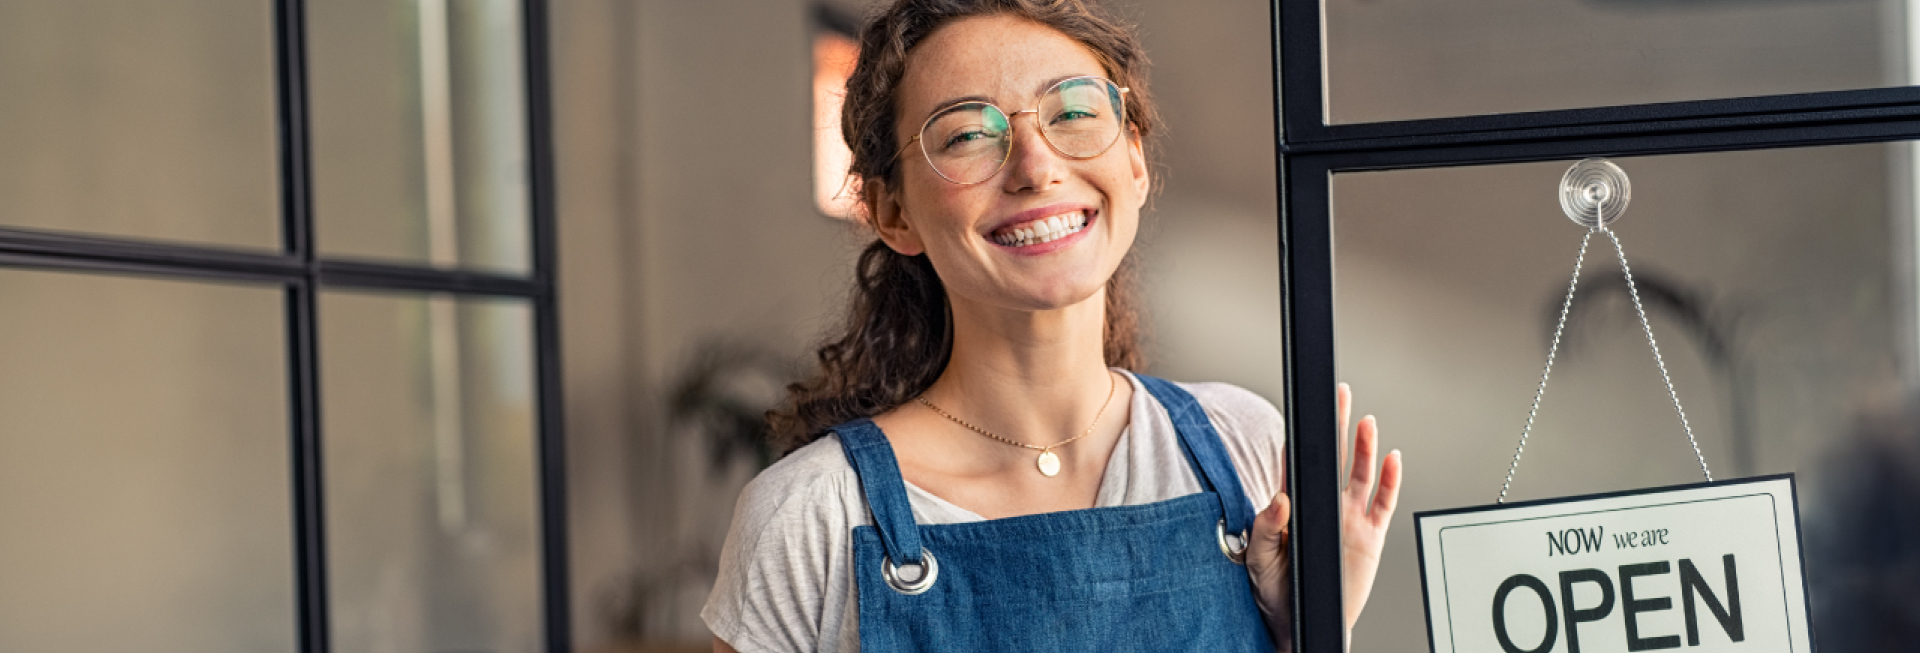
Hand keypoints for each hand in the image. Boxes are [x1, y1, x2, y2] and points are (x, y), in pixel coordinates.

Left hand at [1248, 383, 1403, 645]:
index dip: (1303, 436)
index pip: (1298, 463)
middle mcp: (1324, 507)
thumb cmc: (1276, 591)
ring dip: (1364, 447)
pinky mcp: (1369, 536)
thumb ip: (1268, 527)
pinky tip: (1392, 459)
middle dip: (1337, 425)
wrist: (1301, 622)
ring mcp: (1348, 519)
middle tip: (1340, 394)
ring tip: (1366, 421)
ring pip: (1359, 474)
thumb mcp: (1261, 559)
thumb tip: (1278, 499)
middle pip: (1332, 457)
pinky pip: (1383, 503)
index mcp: (1295, 507)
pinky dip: (1390, 481)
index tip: (1305, 408)